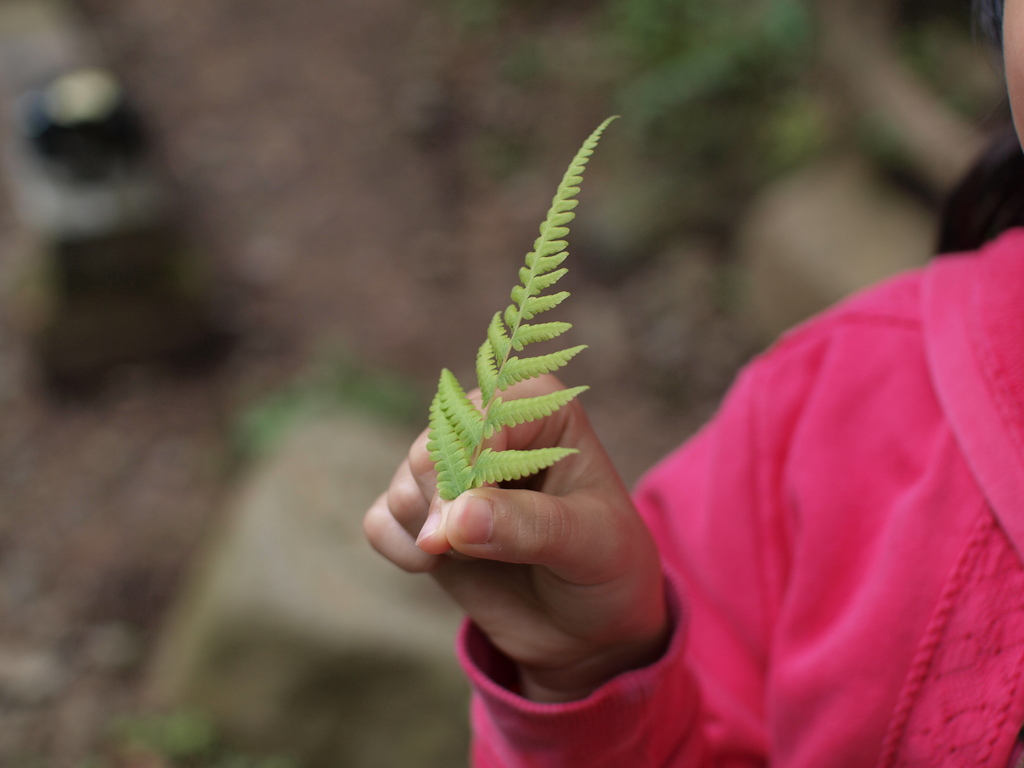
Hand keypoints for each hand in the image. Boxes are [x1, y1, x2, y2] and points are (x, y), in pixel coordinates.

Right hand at [363, 375, 667, 701]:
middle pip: (430, 449)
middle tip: (476, 546)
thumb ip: (528, 526)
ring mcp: (453, 472)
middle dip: (446, 507)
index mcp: (540, 409)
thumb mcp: (589, 545)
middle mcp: (489, 429)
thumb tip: (454, 518)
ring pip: (404, 485)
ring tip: (482, 555)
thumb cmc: (608, 568)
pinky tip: (441, 566)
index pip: (483, 417)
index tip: (476, 523)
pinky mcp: (424, 515)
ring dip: (430, 531)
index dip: (471, 469)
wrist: (591, 628)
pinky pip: (381, 521)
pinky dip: (402, 549)